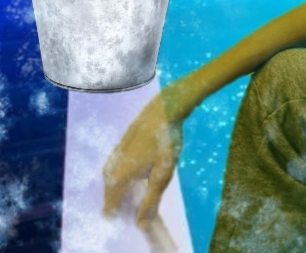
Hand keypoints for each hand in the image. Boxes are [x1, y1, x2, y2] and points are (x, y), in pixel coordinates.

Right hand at [102, 93, 183, 229]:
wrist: (164, 110)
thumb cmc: (165, 142)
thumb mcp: (162, 175)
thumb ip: (150, 201)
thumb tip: (141, 225)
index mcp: (117, 178)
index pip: (109, 209)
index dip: (123, 216)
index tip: (140, 214)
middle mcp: (110, 169)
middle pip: (111, 197)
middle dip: (126, 205)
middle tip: (148, 201)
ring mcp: (113, 157)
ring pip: (113, 184)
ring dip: (126, 191)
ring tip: (146, 189)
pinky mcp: (118, 148)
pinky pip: (117, 171)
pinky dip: (126, 178)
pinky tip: (142, 174)